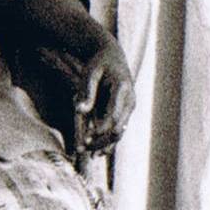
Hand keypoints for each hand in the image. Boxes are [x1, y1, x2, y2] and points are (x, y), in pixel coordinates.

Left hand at [70, 36, 134, 159]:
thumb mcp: (90, 73)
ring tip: (87, 153)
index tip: (89, 138)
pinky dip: (108, 142)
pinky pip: (117, 131)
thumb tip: (80, 111)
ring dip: (104, 144)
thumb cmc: (99, 63)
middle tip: (83, 147)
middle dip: (101, 140)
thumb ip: (87, 92)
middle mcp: (129, 101)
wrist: (112, 56)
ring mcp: (129, 108)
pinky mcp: (124, 113)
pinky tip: (95, 153)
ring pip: (119, 132)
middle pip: (118, 127)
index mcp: (123, 88)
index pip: (114, 113)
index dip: (102, 127)